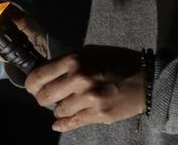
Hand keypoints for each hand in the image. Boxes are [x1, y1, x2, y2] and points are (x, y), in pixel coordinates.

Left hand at [25, 45, 144, 131]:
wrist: (146, 79)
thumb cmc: (116, 62)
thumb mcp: (90, 53)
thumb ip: (68, 63)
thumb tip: (46, 73)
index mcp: (74, 60)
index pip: (39, 75)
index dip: (31, 84)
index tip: (32, 86)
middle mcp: (78, 79)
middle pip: (44, 96)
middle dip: (42, 98)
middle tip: (46, 97)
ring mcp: (88, 99)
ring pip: (58, 111)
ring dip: (59, 109)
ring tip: (66, 103)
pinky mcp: (98, 114)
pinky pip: (72, 122)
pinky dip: (64, 124)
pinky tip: (59, 124)